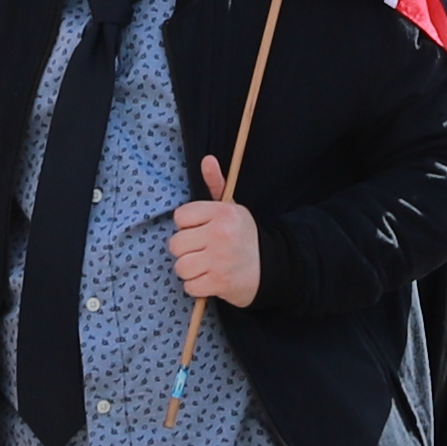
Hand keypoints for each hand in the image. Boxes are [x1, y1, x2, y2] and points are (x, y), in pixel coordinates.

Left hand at [168, 160, 261, 307]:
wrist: (270, 269)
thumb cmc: (243, 236)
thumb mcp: (232, 208)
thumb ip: (216, 184)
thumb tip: (207, 159)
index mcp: (222, 212)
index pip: (180, 217)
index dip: (187, 226)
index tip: (201, 231)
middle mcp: (220, 233)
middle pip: (176, 243)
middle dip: (186, 250)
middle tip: (202, 251)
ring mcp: (220, 259)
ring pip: (180, 266)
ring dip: (189, 270)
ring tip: (205, 266)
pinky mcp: (219, 282)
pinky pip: (189, 286)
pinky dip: (197, 286)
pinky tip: (209, 279)